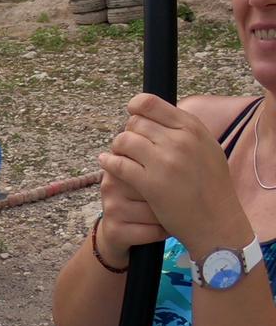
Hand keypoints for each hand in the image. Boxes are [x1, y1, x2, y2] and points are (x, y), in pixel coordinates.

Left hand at [99, 93, 251, 255]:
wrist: (218, 222)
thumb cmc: (211, 185)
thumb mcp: (207, 147)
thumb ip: (182, 129)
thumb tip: (150, 111)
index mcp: (192, 128)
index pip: (150, 103)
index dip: (136, 108)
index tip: (132, 116)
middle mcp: (180, 141)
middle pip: (135, 123)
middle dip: (128, 133)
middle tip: (129, 145)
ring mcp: (165, 162)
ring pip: (124, 141)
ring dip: (117, 148)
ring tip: (119, 155)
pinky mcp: (151, 183)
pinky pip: (118, 164)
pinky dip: (108, 162)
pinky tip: (106, 163)